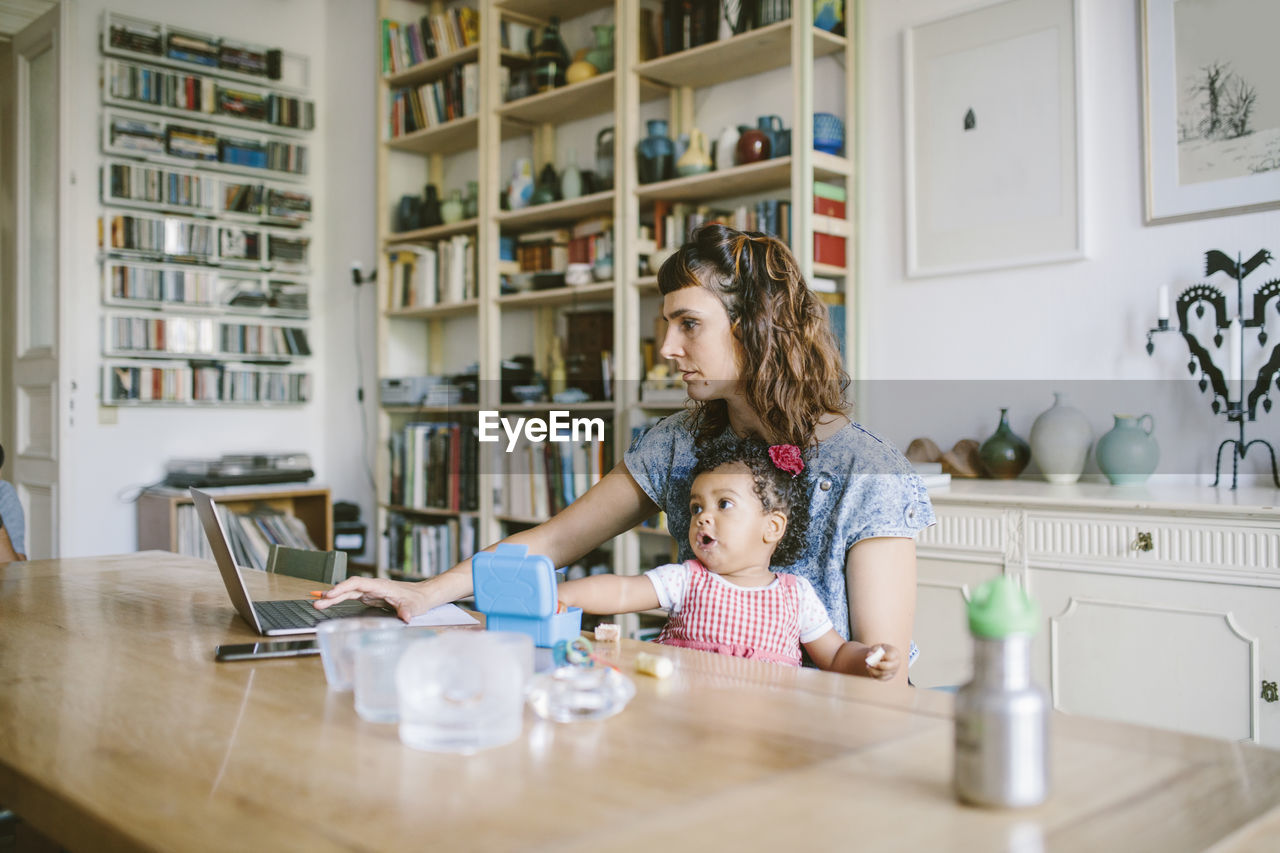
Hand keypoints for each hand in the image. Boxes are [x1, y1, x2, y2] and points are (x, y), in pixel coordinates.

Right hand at [313, 576, 442, 621]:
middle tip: (317, 601)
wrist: (423, 595)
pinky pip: (351, 597)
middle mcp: (373, 587)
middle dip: (333, 594)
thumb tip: (405, 617)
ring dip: (333, 598)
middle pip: (349, 588)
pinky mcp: (370, 597)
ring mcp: (371, 591)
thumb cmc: (418, 599)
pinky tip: (329, 603)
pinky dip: (340, 599)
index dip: (343, 588)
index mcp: (380, 585)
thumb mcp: (414, 607)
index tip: (331, 594)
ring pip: (348, 592)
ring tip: (317, 603)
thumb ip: (407, 611)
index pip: (357, 584)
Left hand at [865, 644, 900, 680]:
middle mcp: (896, 663)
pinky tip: (870, 669)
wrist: (882, 656)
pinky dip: (873, 674)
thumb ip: (874, 650)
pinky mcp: (889, 677)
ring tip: (867, 666)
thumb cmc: (879, 650)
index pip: (889, 657)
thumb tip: (869, 655)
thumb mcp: (877, 647)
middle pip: (887, 667)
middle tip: (869, 663)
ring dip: (873, 670)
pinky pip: (880, 678)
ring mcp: (894, 671)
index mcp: (895, 653)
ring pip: (883, 674)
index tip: (873, 655)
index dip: (880, 657)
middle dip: (876, 665)